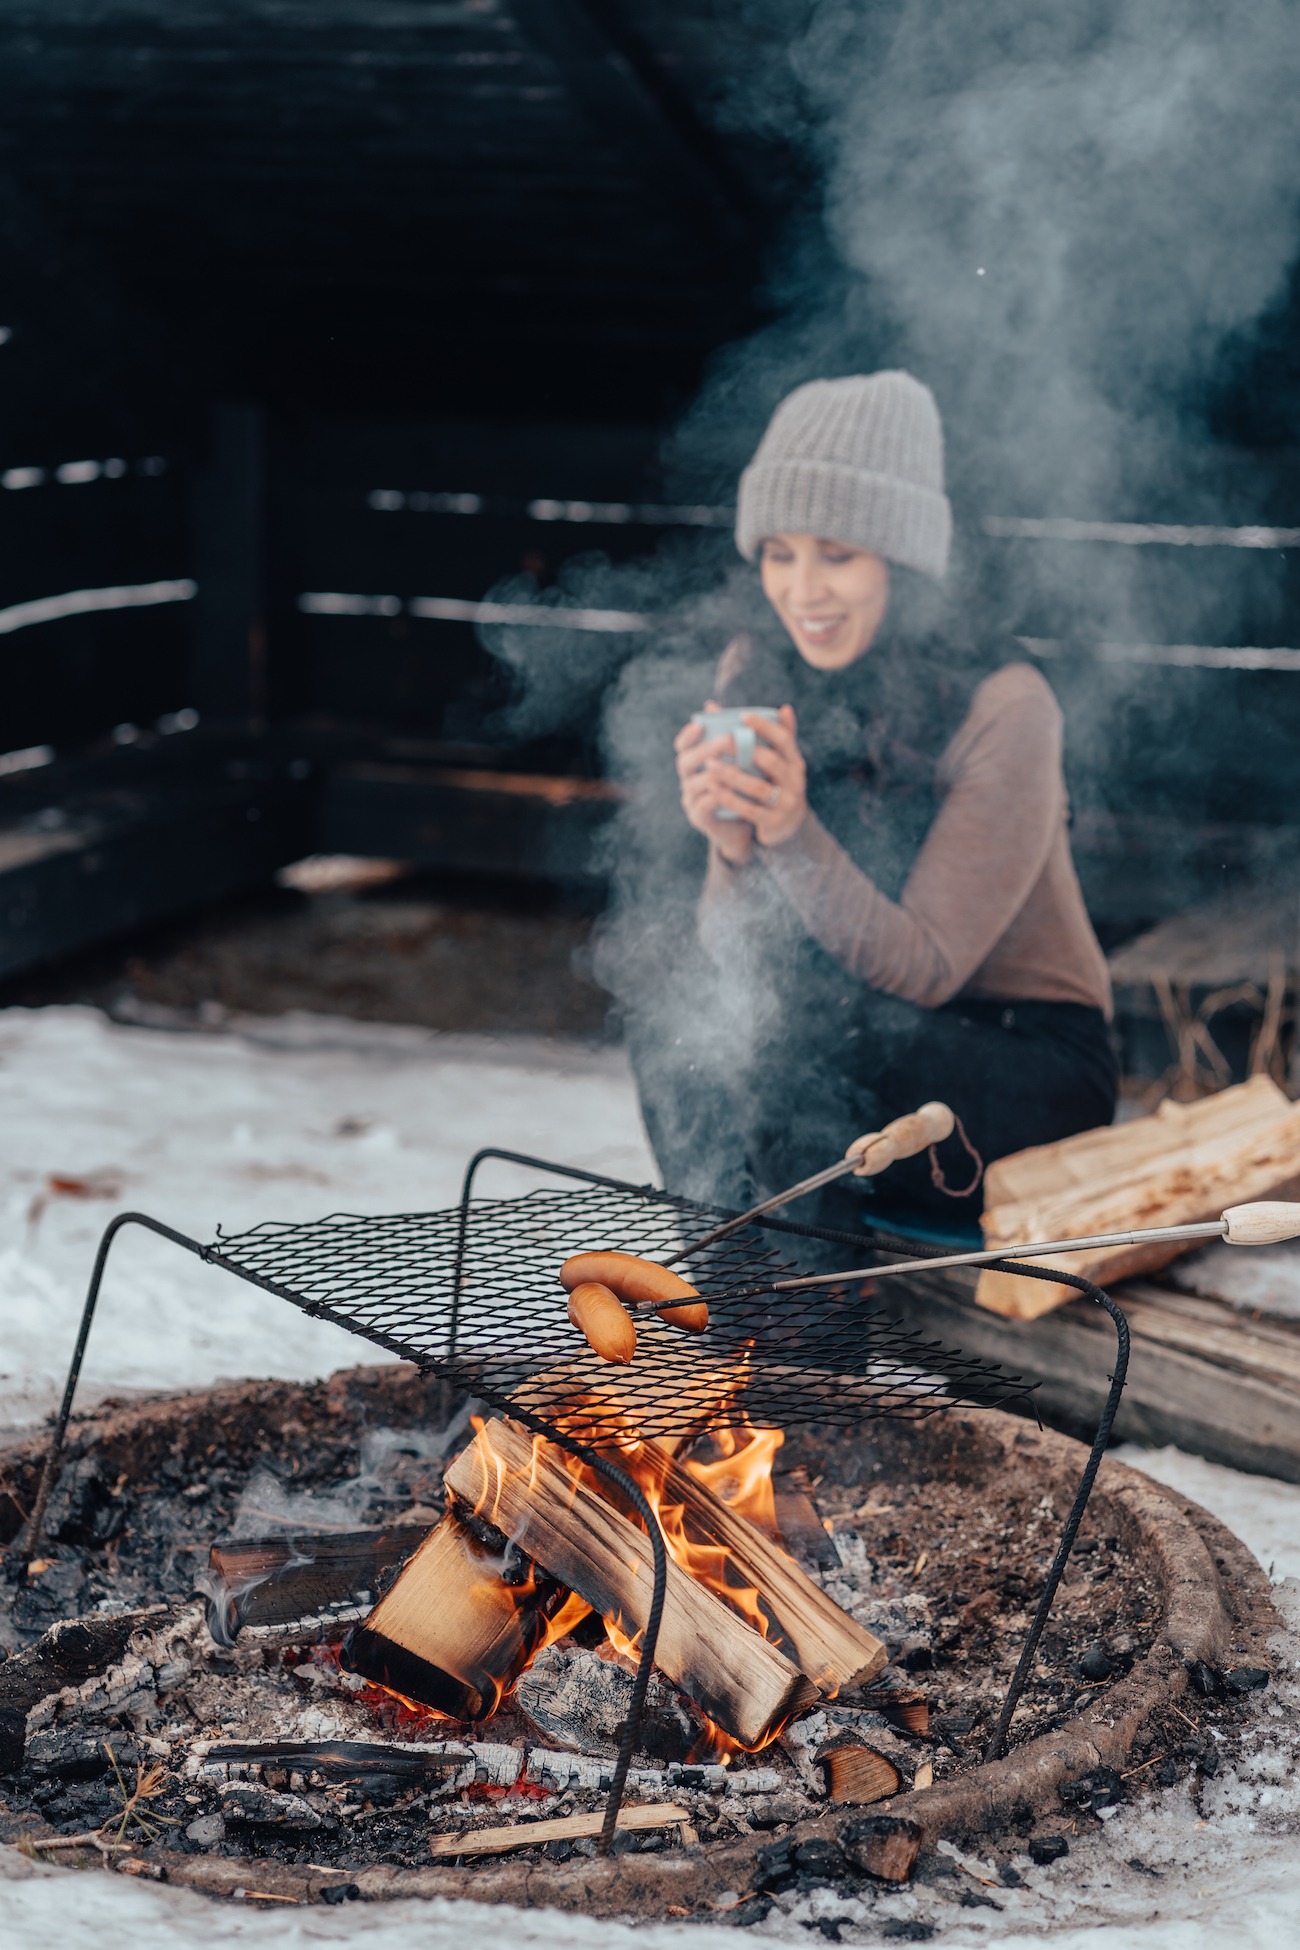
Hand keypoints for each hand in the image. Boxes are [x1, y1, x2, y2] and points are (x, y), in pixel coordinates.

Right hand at [675, 702, 758, 863]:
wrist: (752, 823)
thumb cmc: (753, 786)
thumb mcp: (758, 761)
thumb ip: (768, 737)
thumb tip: (785, 709)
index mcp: (699, 760)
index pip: (684, 744)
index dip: (689, 734)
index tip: (702, 724)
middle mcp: (691, 778)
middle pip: (684, 761)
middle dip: (704, 750)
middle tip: (725, 742)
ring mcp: (693, 799)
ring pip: (693, 783)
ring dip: (712, 774)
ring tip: (731, 767)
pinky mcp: (700, 818)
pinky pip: (704, 806)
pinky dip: (716, 798)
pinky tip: (729, 791)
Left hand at [703, 705, 806, 848]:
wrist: (787, 827)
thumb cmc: (772, 784)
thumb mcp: (774, 761)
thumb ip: (755, 736)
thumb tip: (717, 706)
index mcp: (795, 761)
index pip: (784, 739)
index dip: (765, 727)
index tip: (743, 717)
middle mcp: (795, 780)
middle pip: (770, 761)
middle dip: (743, 750)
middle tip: (719, 741)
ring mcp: (786, 802)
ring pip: (758, 787)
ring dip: (732, 775)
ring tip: (710, 765)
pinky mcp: (775, 822)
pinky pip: (750, 809)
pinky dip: (730, 798)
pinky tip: (713, 789)